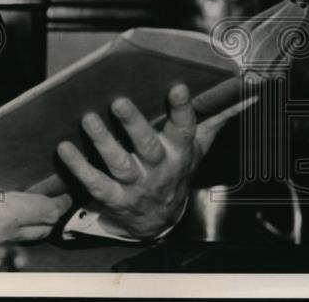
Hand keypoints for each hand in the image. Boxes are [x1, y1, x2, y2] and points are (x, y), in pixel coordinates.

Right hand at [0, 190, 72, 247]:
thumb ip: (8, 183)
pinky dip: (17, 237)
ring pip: (30, 240)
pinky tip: (14, 226)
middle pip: (44, 227)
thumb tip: (34, 181)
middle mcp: (1, 234)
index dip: (60, 201)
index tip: (65, 192)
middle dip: (52, 214)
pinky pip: (10, 247)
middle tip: (55, 198)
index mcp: (2, 211)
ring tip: (39, 212)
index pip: (47, 211)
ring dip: (37, 226)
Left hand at [56, 83, 254, 238]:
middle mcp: (159, 168)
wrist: (158, 220)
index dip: (182, 109)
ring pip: (119, 163)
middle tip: (118, 102)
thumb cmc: (174, 170)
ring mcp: (136, 185)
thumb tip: (243, 96)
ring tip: (88, 119)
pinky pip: (95, 183)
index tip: (176, 87)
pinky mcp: (114, 198)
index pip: (185, 128)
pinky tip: (64, 148)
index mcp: (180, 152)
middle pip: (148, 146)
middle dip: (134, 124)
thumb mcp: (197, 147)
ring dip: (103, 141)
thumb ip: (214, 120)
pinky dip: (79, 167)